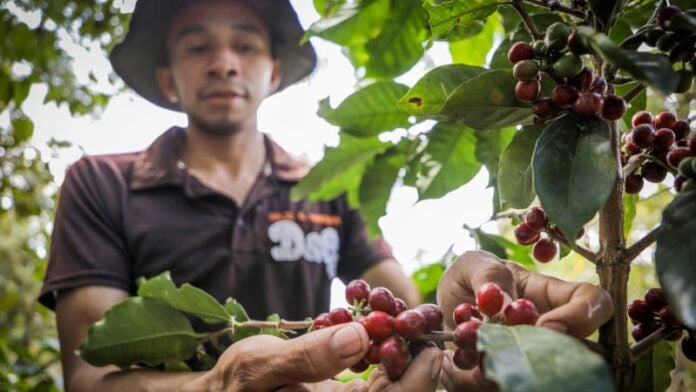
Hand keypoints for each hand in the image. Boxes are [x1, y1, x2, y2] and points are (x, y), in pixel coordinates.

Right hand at [181, 322, 442, 391]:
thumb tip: (357, 338)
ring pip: (390, 384)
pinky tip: (386, 329)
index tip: (433, 348)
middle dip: (418, 362)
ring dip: (404, 353)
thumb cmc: (235, 383)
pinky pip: (376, 376)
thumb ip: (308, 356)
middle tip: (430, 326)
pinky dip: (385, 352)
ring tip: (413, 321)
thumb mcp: (263, 365)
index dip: (417, 381)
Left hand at [436, 250, 613, 390]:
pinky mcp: (509, 376)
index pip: (594, 302)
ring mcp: (533, 357)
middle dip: (545, 354)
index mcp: (552, 295)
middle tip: (506, 349)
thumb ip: (489, 276)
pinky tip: (455, 362)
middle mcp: (551, 330)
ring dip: (505, 370)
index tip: (547, 325)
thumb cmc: (470, 278)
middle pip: (580, 351)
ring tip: (471, 356)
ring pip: (542, 377)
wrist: (445, 307)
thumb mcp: (474, 264)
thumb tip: (507, 306)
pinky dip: (475, 380)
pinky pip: (501, 386)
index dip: (582, 316)